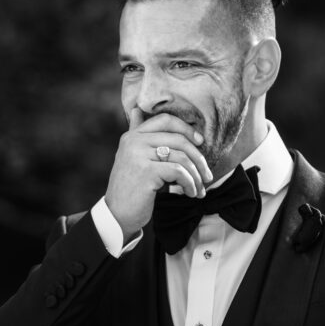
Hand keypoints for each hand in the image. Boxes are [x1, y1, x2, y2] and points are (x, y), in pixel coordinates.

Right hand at [105, 108, 213, 238]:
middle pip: (179, 139)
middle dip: (199, 158)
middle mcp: (134, 142)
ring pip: (182, 158)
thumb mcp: (133, 158)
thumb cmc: (130, 188)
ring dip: (196, 176)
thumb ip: (138, 135)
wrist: (117, 215)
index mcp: (132, 136)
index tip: (200, 142)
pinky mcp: (146, 172)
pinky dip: (190, 184)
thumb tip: (138, 110)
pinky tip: (190, 193)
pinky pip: (179, 172)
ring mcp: (139, 155)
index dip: (187, 129)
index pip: (165, 120)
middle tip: (207, 176)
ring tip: (199, 190)